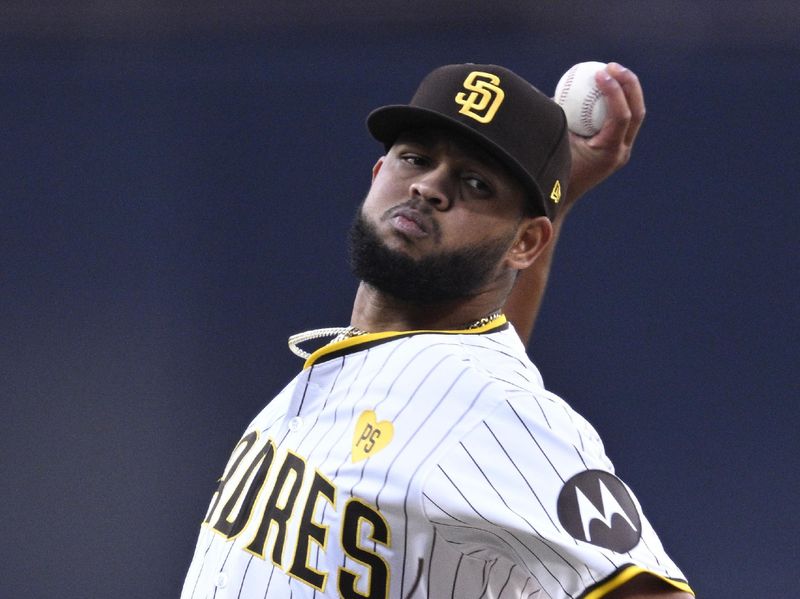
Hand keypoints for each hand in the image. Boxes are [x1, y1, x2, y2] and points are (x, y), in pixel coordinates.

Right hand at [559, 62, 645, 217]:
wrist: (559, 197)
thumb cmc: (550, 169)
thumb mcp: (550, 140)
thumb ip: (554, 117)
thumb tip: (556, 87)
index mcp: (609, 152)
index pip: (620, 116)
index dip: (614, 91)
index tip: (599, 73)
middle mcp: (621, 152)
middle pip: (637, 112)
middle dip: (629, 84)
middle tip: (611, 66)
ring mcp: (622, 151)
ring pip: (634, 115)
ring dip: (626, 91)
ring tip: (610, 70)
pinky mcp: (618, 149)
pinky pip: (622, 119)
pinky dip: (614, 101)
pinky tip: (601, 85)